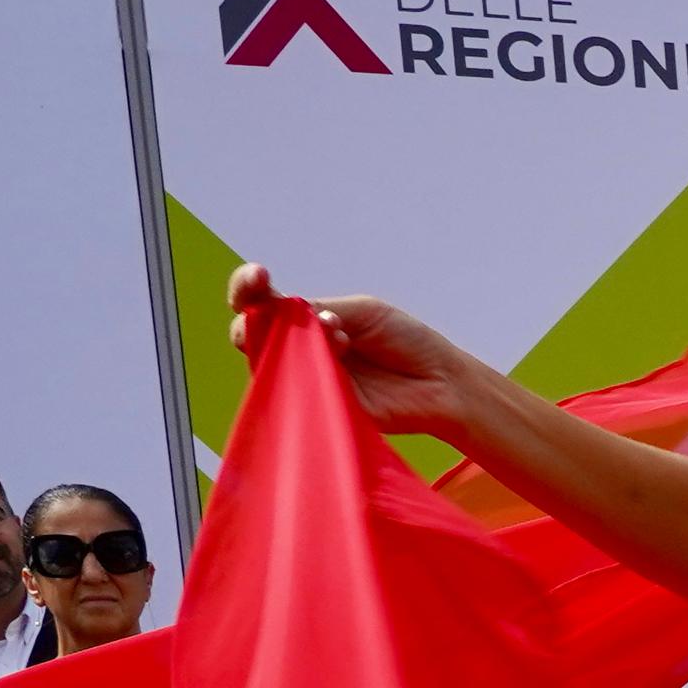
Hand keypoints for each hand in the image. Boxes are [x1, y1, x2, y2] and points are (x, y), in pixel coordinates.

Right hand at [231, 266, 479, 443]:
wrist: (440, 381)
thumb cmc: (406, 342)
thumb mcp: (362, 313)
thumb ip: (320, 311)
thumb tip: (284, 315)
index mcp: (306, 321)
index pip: (260, 303)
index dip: (247, 287)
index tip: (258, 276)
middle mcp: (300, 351)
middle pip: (251, 335)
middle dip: (251, 319)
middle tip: (269, 308)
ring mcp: (307, 381)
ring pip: (270, 365)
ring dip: (296, 343)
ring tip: (339, 335)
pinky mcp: (322, 410)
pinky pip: (299, 393)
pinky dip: (315, 372)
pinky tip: (342, 354)